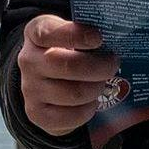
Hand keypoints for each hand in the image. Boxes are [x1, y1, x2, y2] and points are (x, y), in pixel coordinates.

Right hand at [16, 14, 122, 136]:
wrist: (42, 82)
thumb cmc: (65, 52)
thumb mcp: (68, 34)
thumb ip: (85, 32)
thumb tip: (120, 36)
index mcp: (35, 33)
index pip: (48, 32)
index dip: (75, 34)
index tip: (98, 38)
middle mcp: (28, 60)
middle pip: (68, 66)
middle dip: (98, 66)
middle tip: (113, 63)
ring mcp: (30, 89)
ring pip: (74, 93)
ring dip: (96, 88)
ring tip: (104, 83)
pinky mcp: (37, 114)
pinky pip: (72, 116)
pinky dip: (88, 110)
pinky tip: (92, 101)